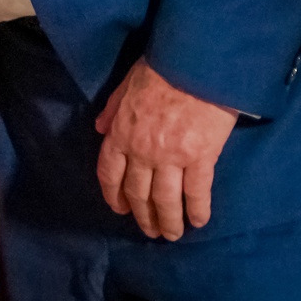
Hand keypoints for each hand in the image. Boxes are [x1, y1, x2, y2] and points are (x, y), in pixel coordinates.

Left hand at [94, 59, 237, 239]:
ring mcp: (171, 157)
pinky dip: (196, 210)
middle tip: (150, 231)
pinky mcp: (201, 158)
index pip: (110, 172)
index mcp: (121, 133)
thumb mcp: (125, 86)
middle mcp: (142, 151)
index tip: (119, 209)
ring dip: (168, 221)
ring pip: (165, 199)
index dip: (113, 194)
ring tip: (171, 235)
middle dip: (142, 215)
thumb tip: (99, 128)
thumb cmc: (161, 70)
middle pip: (138, 192)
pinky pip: (197, 191)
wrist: (195, 65)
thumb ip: (111, 110)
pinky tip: (197, 222)